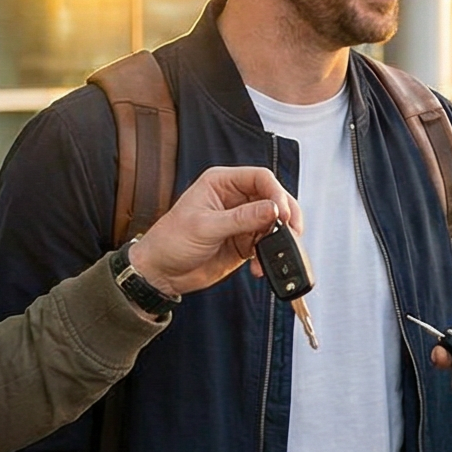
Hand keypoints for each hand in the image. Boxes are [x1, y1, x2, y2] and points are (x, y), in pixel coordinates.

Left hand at [124, 166, 302, 295]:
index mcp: (222, 183)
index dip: (276, 193)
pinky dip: (269, 256)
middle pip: (274, 199)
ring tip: (274, 253)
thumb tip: (273, 210)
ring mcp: (241, 221)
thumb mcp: (205, 227)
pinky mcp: (244, 243)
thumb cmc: (171, 241)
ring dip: (279, 239)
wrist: (161, 273)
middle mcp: (235, 198)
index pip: (260, 178)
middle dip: (285, 216)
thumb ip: (241, 218)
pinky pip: (267, 245)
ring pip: (275, 223)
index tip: (282, 214)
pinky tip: (259, 267)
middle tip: (290, 233)